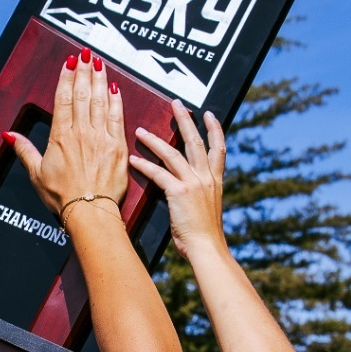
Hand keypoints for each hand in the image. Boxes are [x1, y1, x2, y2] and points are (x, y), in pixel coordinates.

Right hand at [9, 49, 127, 218]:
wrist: (89, 212)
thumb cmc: (62, 197)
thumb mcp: (37, 174)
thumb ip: (24, 150)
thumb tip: (8, 135)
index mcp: (60, 136)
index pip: (64, 99)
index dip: (67, 78)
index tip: (69, 62)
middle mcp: (81, 132)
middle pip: (83, 94)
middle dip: (84, 71)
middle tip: (86, 53)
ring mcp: (101, 137)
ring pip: (100, 101)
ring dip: (99, 79)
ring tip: (99, 62)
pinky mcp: (117, 146)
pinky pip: (117, 117)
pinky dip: (116, 101)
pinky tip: (115, 87)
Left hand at [128, 101, 227, 258]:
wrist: (207, 248)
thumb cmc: (204, 235)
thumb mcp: (207, 209)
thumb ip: (200, 194)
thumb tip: (190, 190)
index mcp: (215, 181)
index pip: (218, 149)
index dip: (215, 130)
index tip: (209, 114)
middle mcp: (206, 178)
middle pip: (195, 142)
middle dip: (185, 120)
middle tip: (176, 103)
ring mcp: (193, 183)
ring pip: (173, 153)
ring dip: (155, 140)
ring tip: (140, 129)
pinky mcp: (179, 192)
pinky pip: (159, 173)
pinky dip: (144, 165)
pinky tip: (132, 159)